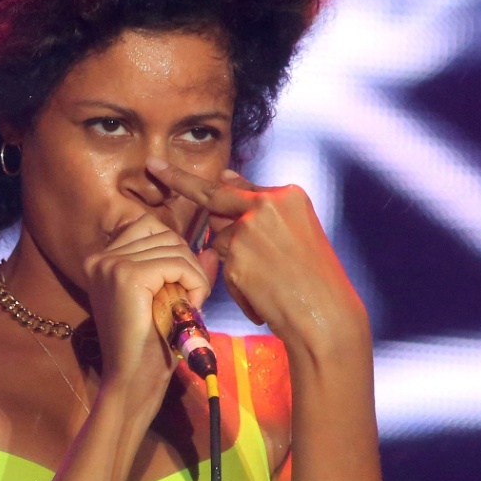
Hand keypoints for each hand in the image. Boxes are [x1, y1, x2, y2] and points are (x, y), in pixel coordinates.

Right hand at [81, 212, 213, 408]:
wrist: (132, 380)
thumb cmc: (149, 345)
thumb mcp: (166, 298)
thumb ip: (184, 270)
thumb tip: (210, 249)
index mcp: (102, 259)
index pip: (150, 227)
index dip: (176, 252)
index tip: (181, 286)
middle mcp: (101, 257)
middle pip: (165, 234)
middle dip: (188, 265)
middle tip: (189, 300)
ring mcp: (111, 264)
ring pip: (175, 247)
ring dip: (193, 276)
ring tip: (187, 307)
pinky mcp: (128, 276)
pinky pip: (178, 264)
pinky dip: (194, 283)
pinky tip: (188, 308)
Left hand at [154, 166, 368, 354]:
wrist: (326, 315)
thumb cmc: (316, 280)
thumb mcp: (297, 234)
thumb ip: (262, 209)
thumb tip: (226, 177)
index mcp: (288, 195)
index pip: (239, 186)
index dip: (209, 182)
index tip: (169, 165)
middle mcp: (267, 204)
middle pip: (213, 196)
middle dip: (179, 180)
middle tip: (154, 166)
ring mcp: (248, 228)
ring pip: (218, 240)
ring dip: (233, 262)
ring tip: (268, 285)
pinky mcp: (235, 255)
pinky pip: (222, 268)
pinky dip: (238, 286)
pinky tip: (262, 299)